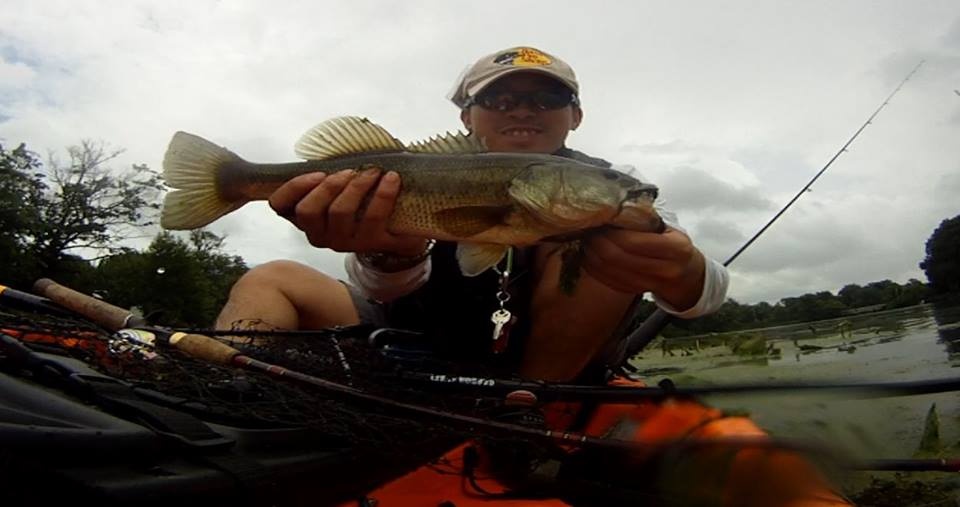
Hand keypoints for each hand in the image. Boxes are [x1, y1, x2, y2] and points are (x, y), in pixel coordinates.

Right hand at [269, 168, 426, 254]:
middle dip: (329, 186)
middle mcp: (320, 234)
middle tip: (350, 170)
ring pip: (340, 213)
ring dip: (356, 186)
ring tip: (373, 171)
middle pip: (308, 211)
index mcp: (305, 216)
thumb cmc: (364, 198)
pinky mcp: (373, 244)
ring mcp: (345, 242)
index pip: (279, 204)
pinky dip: (383, 194)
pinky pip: (373, 218)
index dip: (293, 187)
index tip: (319, 172)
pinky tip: (391, 178)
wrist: (402, 228)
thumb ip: (326, 170)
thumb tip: (324, 145)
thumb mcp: (339, 185)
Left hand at [582, 227, 705, 309]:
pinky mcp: (637, 292)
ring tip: (586, 241)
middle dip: (598, 243)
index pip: (634, 242)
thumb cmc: (674, 243)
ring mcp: (652, 284)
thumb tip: (613, 207)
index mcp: (676, 248)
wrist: (687, 274)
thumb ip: (646, 220)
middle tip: (588, 230)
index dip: (612, 233)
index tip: (600, 221)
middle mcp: (666, 270)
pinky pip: (610, 282)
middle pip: (619, 258)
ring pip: (611, 272)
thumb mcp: (670, 229)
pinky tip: (589, 256)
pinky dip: (595, 269)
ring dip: (593, 256)